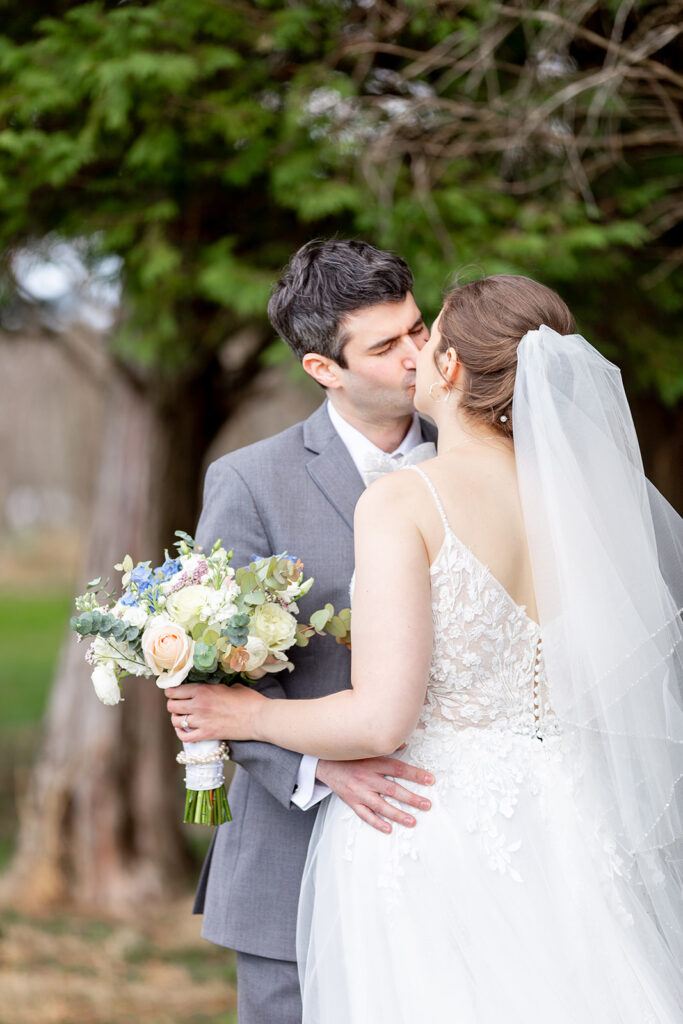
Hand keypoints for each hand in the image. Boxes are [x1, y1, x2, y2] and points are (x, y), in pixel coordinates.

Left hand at [166, 682, 264, 741]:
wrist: (259, 718)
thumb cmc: (249, 700)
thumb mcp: (231, 686)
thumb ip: (216, 687)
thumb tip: (210, 688)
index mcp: (203, 690)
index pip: (175, 690)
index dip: (172, 691)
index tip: (173, 692)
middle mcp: (198, 705)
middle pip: (171, 706)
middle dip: (173, 704)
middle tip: (179, 705)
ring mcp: (201, 721)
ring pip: (176, 721)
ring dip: (177, 719)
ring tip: (183, 717)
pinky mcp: (207, 734)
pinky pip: (185, 737)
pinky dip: (182, 734)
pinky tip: (185, 730)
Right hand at [316, 754, 433, 833]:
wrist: (323, 762)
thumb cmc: (347, 755)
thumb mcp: (366, 747)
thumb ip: (385, 747)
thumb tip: (403, 744)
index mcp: (373, 762)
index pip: (399, 769)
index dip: (415, 775)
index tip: (430, 780)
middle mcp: (366, 777)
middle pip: (393, 789)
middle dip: (412, 798)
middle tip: (426, 805)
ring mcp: (358, 791)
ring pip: (381, 805)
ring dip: (398, 814)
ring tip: (412, 821)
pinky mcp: (351, 801)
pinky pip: (365, 814)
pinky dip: (376, 822)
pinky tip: (388, 828)